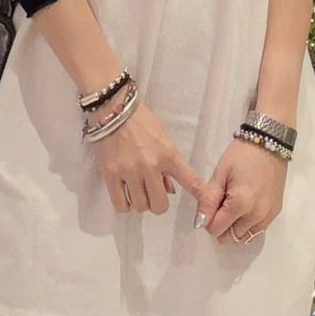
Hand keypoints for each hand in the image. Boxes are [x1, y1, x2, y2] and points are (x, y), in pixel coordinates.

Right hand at [94, 99, 205, 216]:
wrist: (113, 109)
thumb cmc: (140, 120)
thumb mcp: (162, 137)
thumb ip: (168, 163)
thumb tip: (169, 188)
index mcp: (168, 155)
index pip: (190, 180)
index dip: (198, 195)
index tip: (203, 204)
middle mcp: (150, 166)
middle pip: (159, 205)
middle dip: (158, 203)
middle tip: (153, 194)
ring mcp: (129, 171)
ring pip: (140, 206)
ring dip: (140, 202)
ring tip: (137, 191)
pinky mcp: (111, 174)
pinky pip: (120, 203)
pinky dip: (124, 204)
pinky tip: (125, 194)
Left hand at [200, 138, 286, 244]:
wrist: (270, 143)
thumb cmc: (242, 155)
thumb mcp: (220, 174)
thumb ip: (209, 200)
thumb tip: (200, 222)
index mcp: (240, 204)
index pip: (216, 229)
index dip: (208, 220)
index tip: (210, 205)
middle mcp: (256, 215)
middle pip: (230, 237)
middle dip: (221, 226)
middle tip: (221, 205)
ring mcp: (268, 216)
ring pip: (244, 238)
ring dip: (234, 229)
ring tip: (233, 207)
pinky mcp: (276, 212)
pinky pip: (258, 231)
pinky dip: (248, 226)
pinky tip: (245, 209)